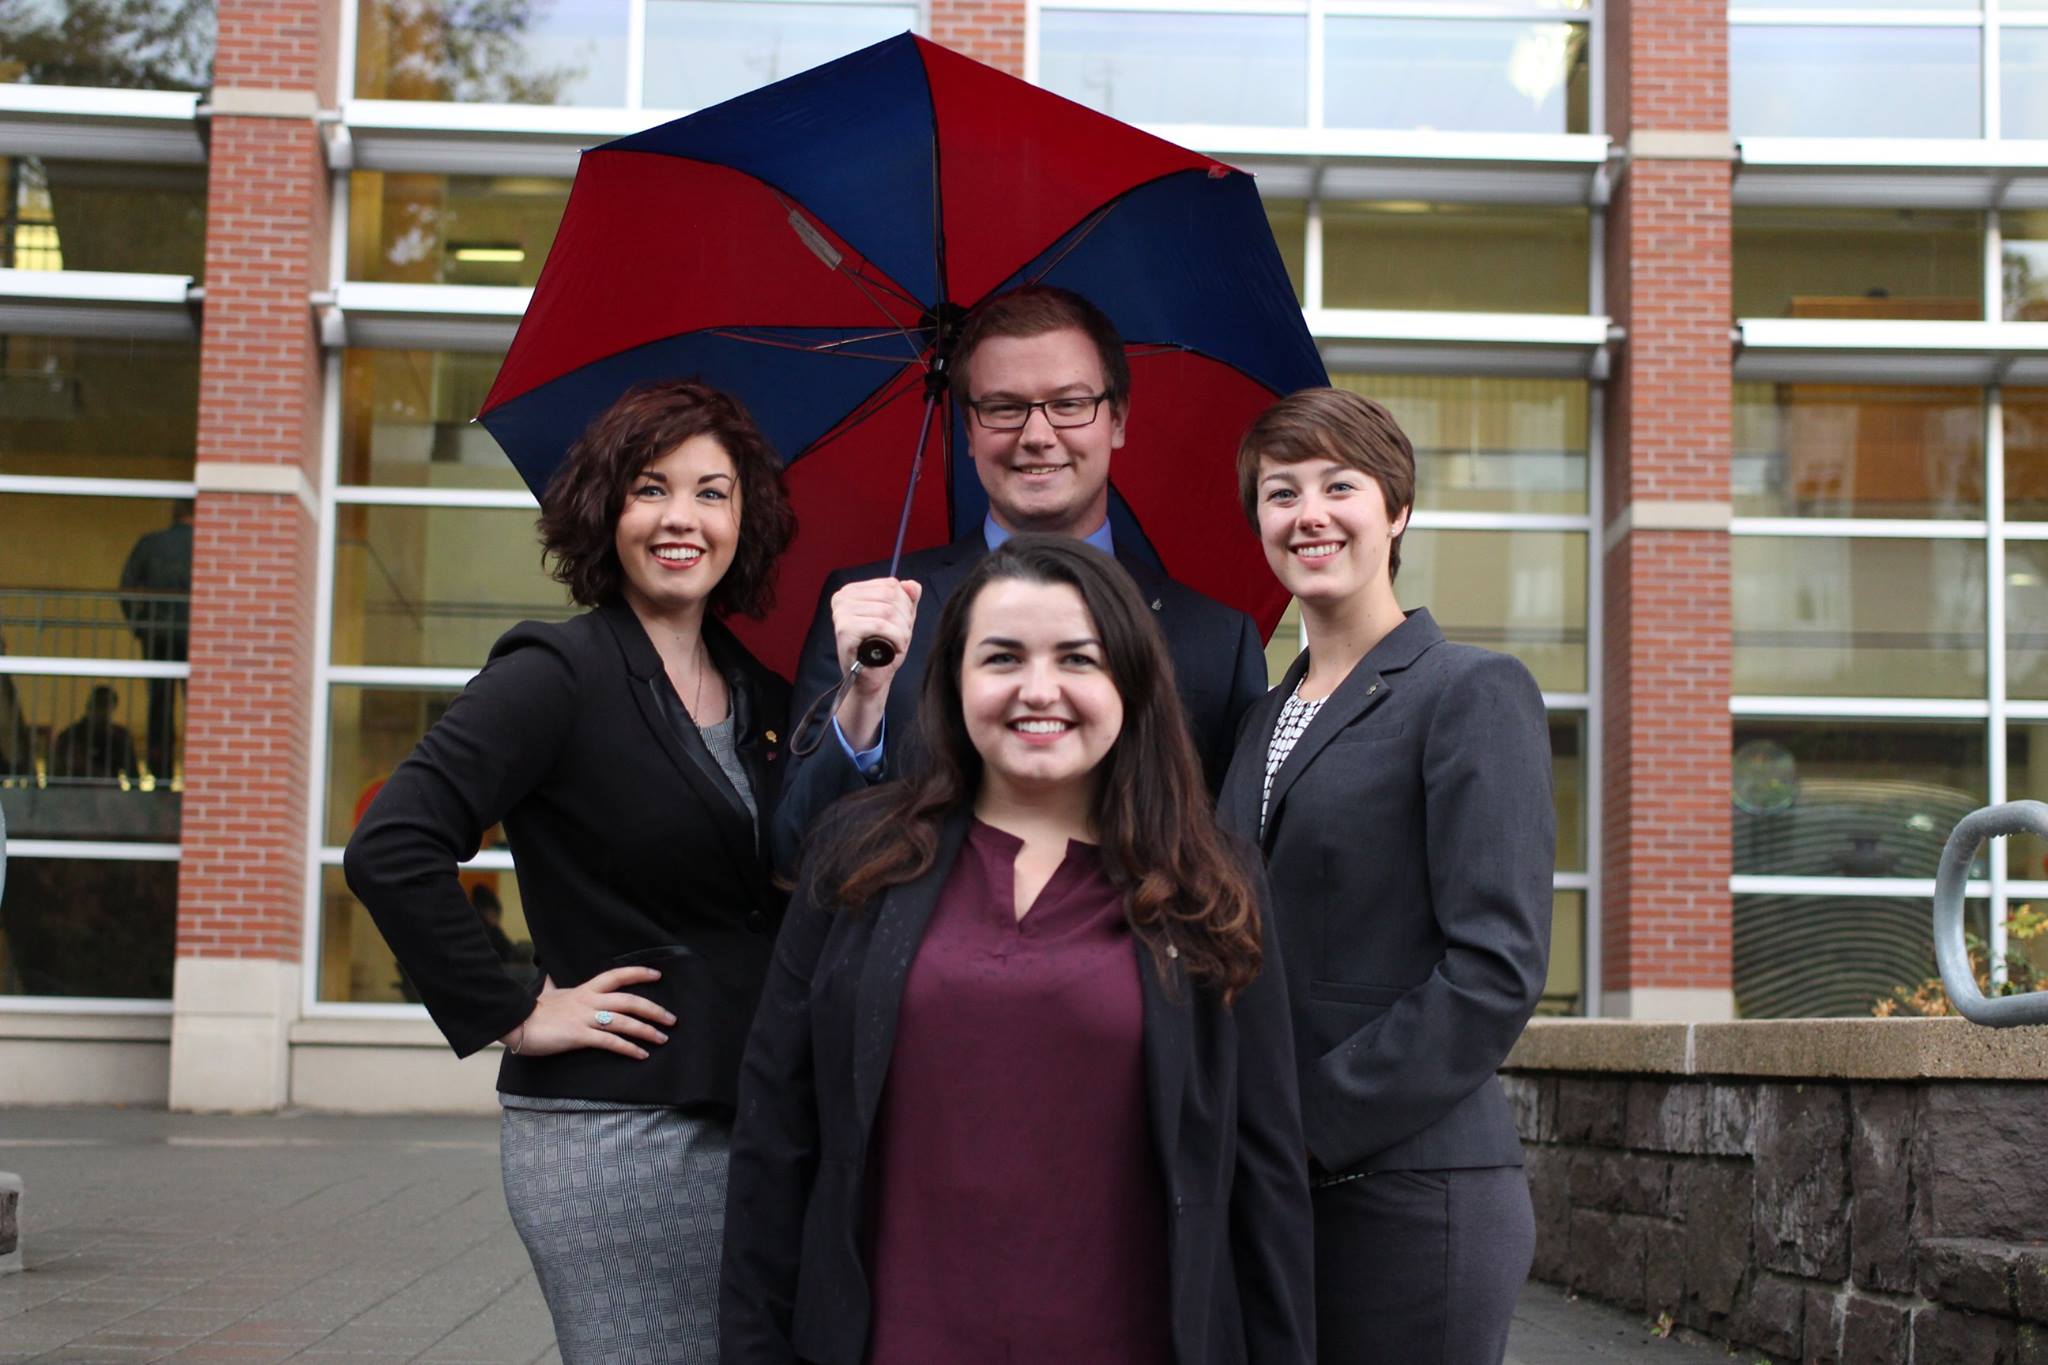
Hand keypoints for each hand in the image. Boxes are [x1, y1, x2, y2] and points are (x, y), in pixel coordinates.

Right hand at [501, 968, 676, 1060]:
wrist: (516, 1023)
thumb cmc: (532, 1011)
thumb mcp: (547, 993)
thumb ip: (554, 985)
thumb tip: (549, 974)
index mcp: (585, 990)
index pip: (616, 976)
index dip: (638, 973)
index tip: (657, 975)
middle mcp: (589, 1001)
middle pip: (629, 1000)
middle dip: (653, 1009)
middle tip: (671, 1019)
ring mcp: (585, 1018)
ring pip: (624, 1022)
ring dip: (647, 1031)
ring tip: (662, 1039)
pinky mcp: (580, 1036)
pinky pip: (610, 1042)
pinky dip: (628, 1048)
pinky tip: (641, 1054)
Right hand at [830, 577, 920, 746]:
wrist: (872, 679)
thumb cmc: (883, 649)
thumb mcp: (900, 619)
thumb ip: (907, 599)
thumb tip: (912, 585)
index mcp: (852, 591)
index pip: (891, 584)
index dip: (905, 606)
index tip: (900, 624)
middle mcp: (842, 598)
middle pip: (891, 596)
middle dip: (904, 619)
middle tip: (900, 637)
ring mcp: (840, 613)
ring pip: (888, 611)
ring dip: (901, 632)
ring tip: (896, 644)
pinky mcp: (844, 630)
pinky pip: (880, 625)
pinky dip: (895, 638)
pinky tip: (892, 649)